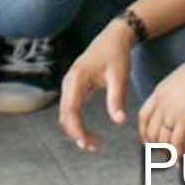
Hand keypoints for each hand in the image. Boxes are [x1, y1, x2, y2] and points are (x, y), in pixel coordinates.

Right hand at [59, 18, 136, 152]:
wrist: (114, 37)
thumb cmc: (116, 55)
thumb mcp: (119, 77)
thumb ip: (117, 99)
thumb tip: (119, 122)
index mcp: (77, 78)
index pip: (71, 110)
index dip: (77, 129)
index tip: (88, 143)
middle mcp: (69, 82)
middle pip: (65, 115)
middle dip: (77, 133)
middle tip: (94, 147)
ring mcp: (70, 84)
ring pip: (66, 113)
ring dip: (76, 130)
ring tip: (93, 143)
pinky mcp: (74, 86)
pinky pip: (70, 109)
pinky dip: (76, 122)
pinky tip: (88, 132)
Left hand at [139, 48, 184, 159]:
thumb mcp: (181, 81)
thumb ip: (175, 95)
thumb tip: (181, 107)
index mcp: (159, 92)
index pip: (143, 116)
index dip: (144, 132)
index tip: (150, 141)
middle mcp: (162, 102)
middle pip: (150, 131)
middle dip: (155, 146)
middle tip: (164, 155)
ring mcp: (172, 110)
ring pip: (162, 139)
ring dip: (168, 153)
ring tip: (175, 160)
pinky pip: (176, 142)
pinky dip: (178, 154)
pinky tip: (182, 160)